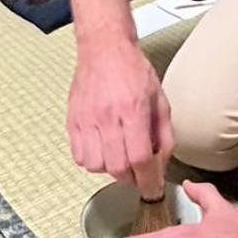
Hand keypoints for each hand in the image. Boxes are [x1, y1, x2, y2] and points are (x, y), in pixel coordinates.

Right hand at [67, 30, 173, 188]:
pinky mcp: (73, 120)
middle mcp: (108, 116)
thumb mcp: (160, 99)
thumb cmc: (133, 70)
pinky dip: (91, 161)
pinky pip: (79, 155)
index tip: (152, 188)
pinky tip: (102, 150)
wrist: (104, 48)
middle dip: (130, 178)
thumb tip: (162, 164)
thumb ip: (164, 134)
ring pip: (95, 165)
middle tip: (137, 174)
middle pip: (116, 166)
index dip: (148, 179)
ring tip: (118, 157)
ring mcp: (87, 119)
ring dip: (109, 170)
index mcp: (133, 110)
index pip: (140, 158)